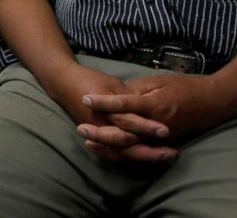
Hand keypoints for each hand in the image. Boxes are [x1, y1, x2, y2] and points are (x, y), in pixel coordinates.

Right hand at [50, 63, 175, 163]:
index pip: (128, 122)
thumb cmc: (90, 80)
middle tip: (172, 152)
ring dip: (145, 156)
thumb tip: (149, 107)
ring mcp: (99, 134)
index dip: (146, 127)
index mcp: (105, 110)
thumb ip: (130, 97)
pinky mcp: (98, 137)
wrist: (64, 83)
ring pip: (122, 152)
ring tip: (166, 156)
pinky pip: (115, 153)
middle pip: (127, 143)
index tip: (165, 130)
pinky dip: (131, 157)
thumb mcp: (112, 84)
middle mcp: (101, 126)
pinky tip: (147, 157)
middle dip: (149, 149)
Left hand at [83, 73, 231, 153]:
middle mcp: (156, 125)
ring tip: (88, 141)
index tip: (85, 98)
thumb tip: (118, 95)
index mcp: (154, 105)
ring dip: (108, 145)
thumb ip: (139, 89)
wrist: (213, 102)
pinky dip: (122, 152)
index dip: (103, 102)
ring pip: (130, 147)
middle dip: (100, 132)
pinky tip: (106, 149)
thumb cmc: (185, 87)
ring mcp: (160, 138)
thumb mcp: (160, 80)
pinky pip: (139, 151)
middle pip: (123, 133)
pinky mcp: (163, 145)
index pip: (124, 104)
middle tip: (80, 127)